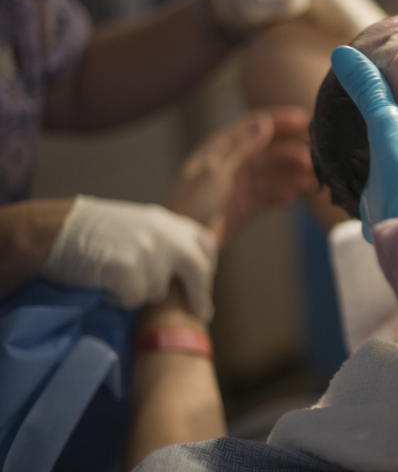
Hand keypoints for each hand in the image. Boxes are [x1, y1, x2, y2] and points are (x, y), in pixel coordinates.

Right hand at [42, 196, 217, 319]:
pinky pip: (133, 300)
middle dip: (200, 295)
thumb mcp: (134, 225)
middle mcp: (166, 235)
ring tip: (113, 279)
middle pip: (198, 271)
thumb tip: (182, 265)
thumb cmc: (87, 231)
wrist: (53, 230)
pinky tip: (102, 285)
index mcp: (166, 221)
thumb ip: (160, 239)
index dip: (207, 265)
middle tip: (202, 314)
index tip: (204, 284)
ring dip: (140, 293)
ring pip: (158, 291)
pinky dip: (119, 299)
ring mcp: (151, 253)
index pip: (204, 242)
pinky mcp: (132, 272)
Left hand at [167, 108, 314, 243]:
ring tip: (311, 182)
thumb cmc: (193, 203)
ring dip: (292, 175)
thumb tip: (266, 122)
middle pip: (268, 150)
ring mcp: (239, 185)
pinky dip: (282, 195)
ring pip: (272, 174)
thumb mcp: (218, 171)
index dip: (280, 120)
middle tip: (313, 159)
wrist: (183, 243)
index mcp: (221, 147)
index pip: (255, 125)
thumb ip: (244, 147)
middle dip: (291, 152)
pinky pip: (269, 196)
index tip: (306, 120)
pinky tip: (293, 198)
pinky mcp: (244, 206)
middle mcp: (232, 163)